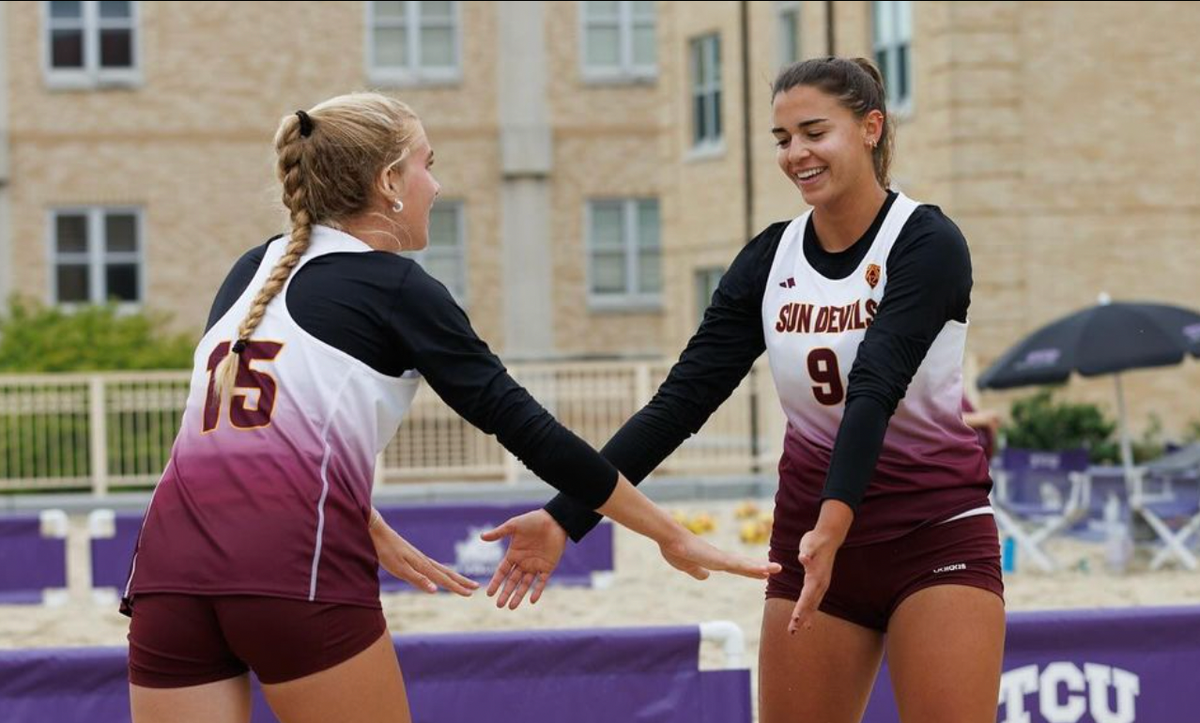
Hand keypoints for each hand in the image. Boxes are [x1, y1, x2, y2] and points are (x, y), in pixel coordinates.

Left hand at [371, 519, 477, 596]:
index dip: (457, 588)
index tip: (470, 594)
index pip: (443, 579)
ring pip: (441, 569)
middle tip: (476, 587)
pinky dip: (441, 572)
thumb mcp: (399, 569)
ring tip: (463, 581)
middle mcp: (424, 561)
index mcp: (423, 566)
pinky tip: (439, 574)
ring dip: (453, 576)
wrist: (377, 532)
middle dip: (461, 581)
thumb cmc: (386, 552)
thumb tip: (436, 590)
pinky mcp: (413, 557)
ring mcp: (419, 558)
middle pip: (447, 573)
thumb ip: (418, 579)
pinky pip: (432, 567)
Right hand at [480, 510, 567, 609]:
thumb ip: (499, 533)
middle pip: (512, 581)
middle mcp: (523, 562)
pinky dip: (537, 591)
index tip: (488, 593)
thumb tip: (481, 537)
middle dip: (505, 593)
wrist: (554, 520)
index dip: (496, 582)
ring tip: (511, 607)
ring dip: (518, 595)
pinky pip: (541, 582)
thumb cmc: (533, 521)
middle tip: (499, 605)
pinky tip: (531, 600)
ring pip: (525, 584)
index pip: (502, 572)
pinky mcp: (547, 567)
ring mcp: (535, 566)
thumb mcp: (513, 526)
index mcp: (513, 554)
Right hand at [659, 530, 781, 580]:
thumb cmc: (675, 550)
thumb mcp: (687, 566)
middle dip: (760, 567)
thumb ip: (696, 571)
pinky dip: (751, 568)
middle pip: (744, 564)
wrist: (670, 539)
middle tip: (776, 569)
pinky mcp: (718, 559)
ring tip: (776, 569)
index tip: (762, 573)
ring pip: (744, 564)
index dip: (749, 570)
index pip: (736, 567)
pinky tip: (762, 570)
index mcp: (714, 561)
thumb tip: (706, 576)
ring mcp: (720, 558)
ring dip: (760, 567)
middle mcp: (720, 558)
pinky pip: (738, 565)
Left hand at [788, 528, 839, 633]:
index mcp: (815, 577)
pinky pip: (815, 601)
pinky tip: (807, 621)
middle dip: (801, 618)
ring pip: (813, 605)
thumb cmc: (815, 541)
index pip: (806, 596)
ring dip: (805, 617)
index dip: (800, 608)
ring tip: (797, 630)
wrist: (828, 538)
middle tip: (792, 631)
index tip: (794, 619)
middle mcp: (820, 584)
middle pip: (810, 605)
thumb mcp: (808, 544)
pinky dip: (810, 611)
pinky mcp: (820, 583)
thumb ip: (806, 552)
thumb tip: (803, 557)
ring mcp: (822, 584)